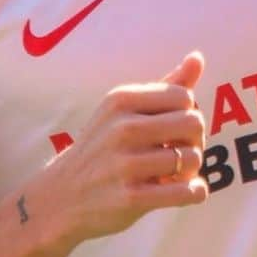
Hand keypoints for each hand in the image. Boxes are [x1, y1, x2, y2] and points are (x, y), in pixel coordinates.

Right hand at [39, 51, 208, 247]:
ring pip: (191, 158)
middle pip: (193, 123)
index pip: (184, 97)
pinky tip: (191, 192)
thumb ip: (165, 86)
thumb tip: (197, 58)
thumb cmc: (102, 147)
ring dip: (192, 169)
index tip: (176, 130)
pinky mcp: (130, 199)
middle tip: (182, 152)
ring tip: (177, 174)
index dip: (189, 113)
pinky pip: (184, 192)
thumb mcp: (123, 110)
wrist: (59, 198)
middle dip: (196, 140)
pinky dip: (195, 192)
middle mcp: (122, 127)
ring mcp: (125, 164)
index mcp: (121, 99)